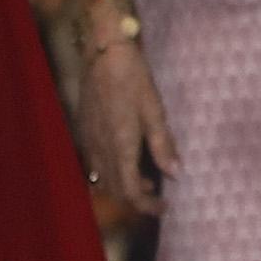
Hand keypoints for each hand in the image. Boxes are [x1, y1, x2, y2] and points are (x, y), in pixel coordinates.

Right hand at [75, 31, 178, 217]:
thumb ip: (163, 145)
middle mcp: (101, 149)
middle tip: (158, 195)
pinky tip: (126, 158)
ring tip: (146, 177)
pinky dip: (111, 171)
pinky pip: (95, 163)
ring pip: (103, 179)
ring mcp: (89, 140)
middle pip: (115, 191)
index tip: (165, 206)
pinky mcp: (84, 131)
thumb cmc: (133, 79)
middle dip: (136, 199)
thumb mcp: (155, 111)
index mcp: (121, 147)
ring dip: (123, 186)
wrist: (104, 54)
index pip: (130, 192)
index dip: (148, 206)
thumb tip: (176, 174)